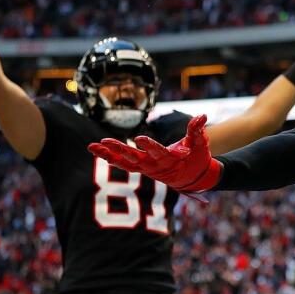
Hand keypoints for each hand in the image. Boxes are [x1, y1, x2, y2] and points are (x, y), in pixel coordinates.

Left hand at [88, 114, 221, 191]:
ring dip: (108, 155)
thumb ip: (197, 130)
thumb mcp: (200, 144)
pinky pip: (125, 166)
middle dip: (119, 150)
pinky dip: (113, 159)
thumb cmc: (197, 158)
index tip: (138, 138)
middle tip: (105, 141)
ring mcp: (148, 169)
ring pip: (125, 163)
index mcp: (171, 159)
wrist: (194, 178)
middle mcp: (156, 166)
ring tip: (92, 147)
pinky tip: (100, 153)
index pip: (158, 152)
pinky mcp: (143, 169)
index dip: (149, 146)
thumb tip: (202, 115)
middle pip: (135, 158)